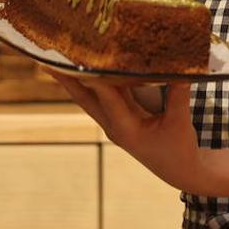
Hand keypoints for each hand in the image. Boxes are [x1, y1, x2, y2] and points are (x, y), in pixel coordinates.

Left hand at [52, 73, 203, 191]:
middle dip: (67, 80)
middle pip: (85, 99)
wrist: (180, 170)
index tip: (82, 58)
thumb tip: (180, 66)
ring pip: (90, 98)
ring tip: (60, 59)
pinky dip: (93, 83)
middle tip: (48, 59)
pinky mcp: (121, 120)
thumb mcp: (179, 122)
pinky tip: (88, 69)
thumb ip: (179, 95)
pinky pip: (103, 97)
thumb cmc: (179, 149)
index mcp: (126, 129)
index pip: (107, 98)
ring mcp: (115, 123)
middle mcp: (114, 125)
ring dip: (75, 80)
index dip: (95, 78)